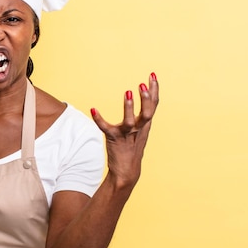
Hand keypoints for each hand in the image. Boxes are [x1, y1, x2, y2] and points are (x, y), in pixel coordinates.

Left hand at [90, 73, 158, 189]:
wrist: (126, 172)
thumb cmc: (132, 148)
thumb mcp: (140, 130)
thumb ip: (142, 116)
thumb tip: (146, 97)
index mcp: (145, 125)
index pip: (153, 105)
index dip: (154, 90)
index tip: (153, 75)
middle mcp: (138, 130)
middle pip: (147, 113)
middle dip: (146, 98)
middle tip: (143, 84)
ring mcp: (126, 136)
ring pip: (130, 122)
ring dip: (129, 108)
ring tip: (128, 93)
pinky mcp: (114, 141)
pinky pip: (106, 129)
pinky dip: (99, 119)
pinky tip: (93, 109)